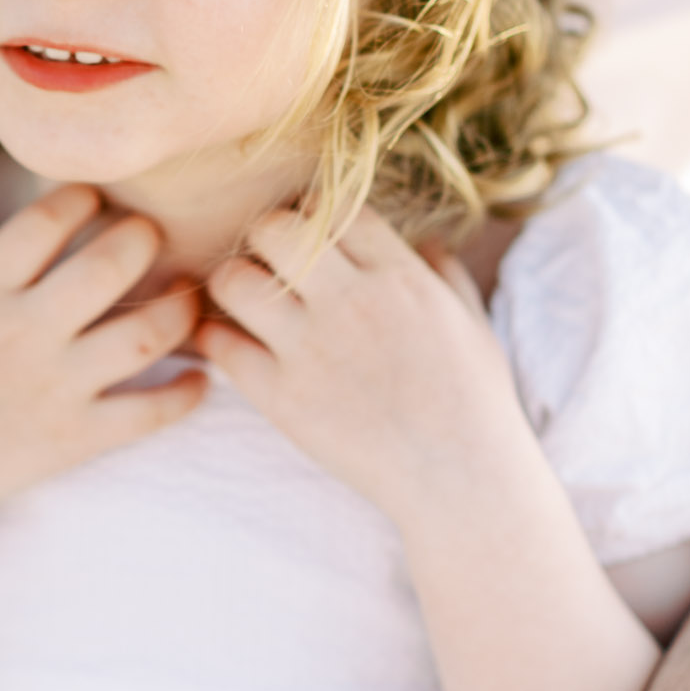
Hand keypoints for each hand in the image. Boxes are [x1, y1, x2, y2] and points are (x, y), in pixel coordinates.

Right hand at [0, 182, 203, 529]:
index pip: (42, 222)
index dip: (79, 196)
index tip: (94, 196)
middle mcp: (22, 334)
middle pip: (107, 268)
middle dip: (143, 238)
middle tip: (152, 235)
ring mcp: (54, 389)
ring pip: (144, 337)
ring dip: (180, 310)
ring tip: (187, 296)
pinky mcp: (75, 439)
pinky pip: (148, 413)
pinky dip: (185, 395)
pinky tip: (199, 377)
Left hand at [199, 205, 527, 528]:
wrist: (462, 482)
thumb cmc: (474, 403)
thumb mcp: (474, 324)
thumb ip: (444, 273)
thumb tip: (426, 239)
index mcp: (401, 277)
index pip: (334, 208)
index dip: (315, 214)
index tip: (311, 238)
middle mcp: (353, 302)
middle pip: (274, 229)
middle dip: (265, 238)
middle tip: (269, 264)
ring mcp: (313, 350)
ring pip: (235, 280)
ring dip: (232, 283)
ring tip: (243, 302)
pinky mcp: (284, 399)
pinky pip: (221, 346)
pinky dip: (215, 339)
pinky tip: (228, 343)